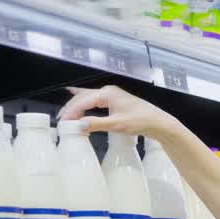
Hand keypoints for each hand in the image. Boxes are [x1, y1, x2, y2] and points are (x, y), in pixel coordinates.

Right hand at [57, 85, 182, 140]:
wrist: (158, 123)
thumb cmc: (141, 121)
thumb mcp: (117, 125)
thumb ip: (97, 124)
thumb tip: (79, 125)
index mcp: (107, 93)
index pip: (83, 101)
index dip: (71, 111)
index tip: (62, 122)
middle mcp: (107, 92)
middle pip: (83, 98)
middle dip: (71, 108)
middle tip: (61, 121)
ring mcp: (111, 96)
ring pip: (87, 98)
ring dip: (76, 106)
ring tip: (65, 116)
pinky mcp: (113, 103)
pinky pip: (93, 100)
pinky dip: (83, 102)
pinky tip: (75, 96)